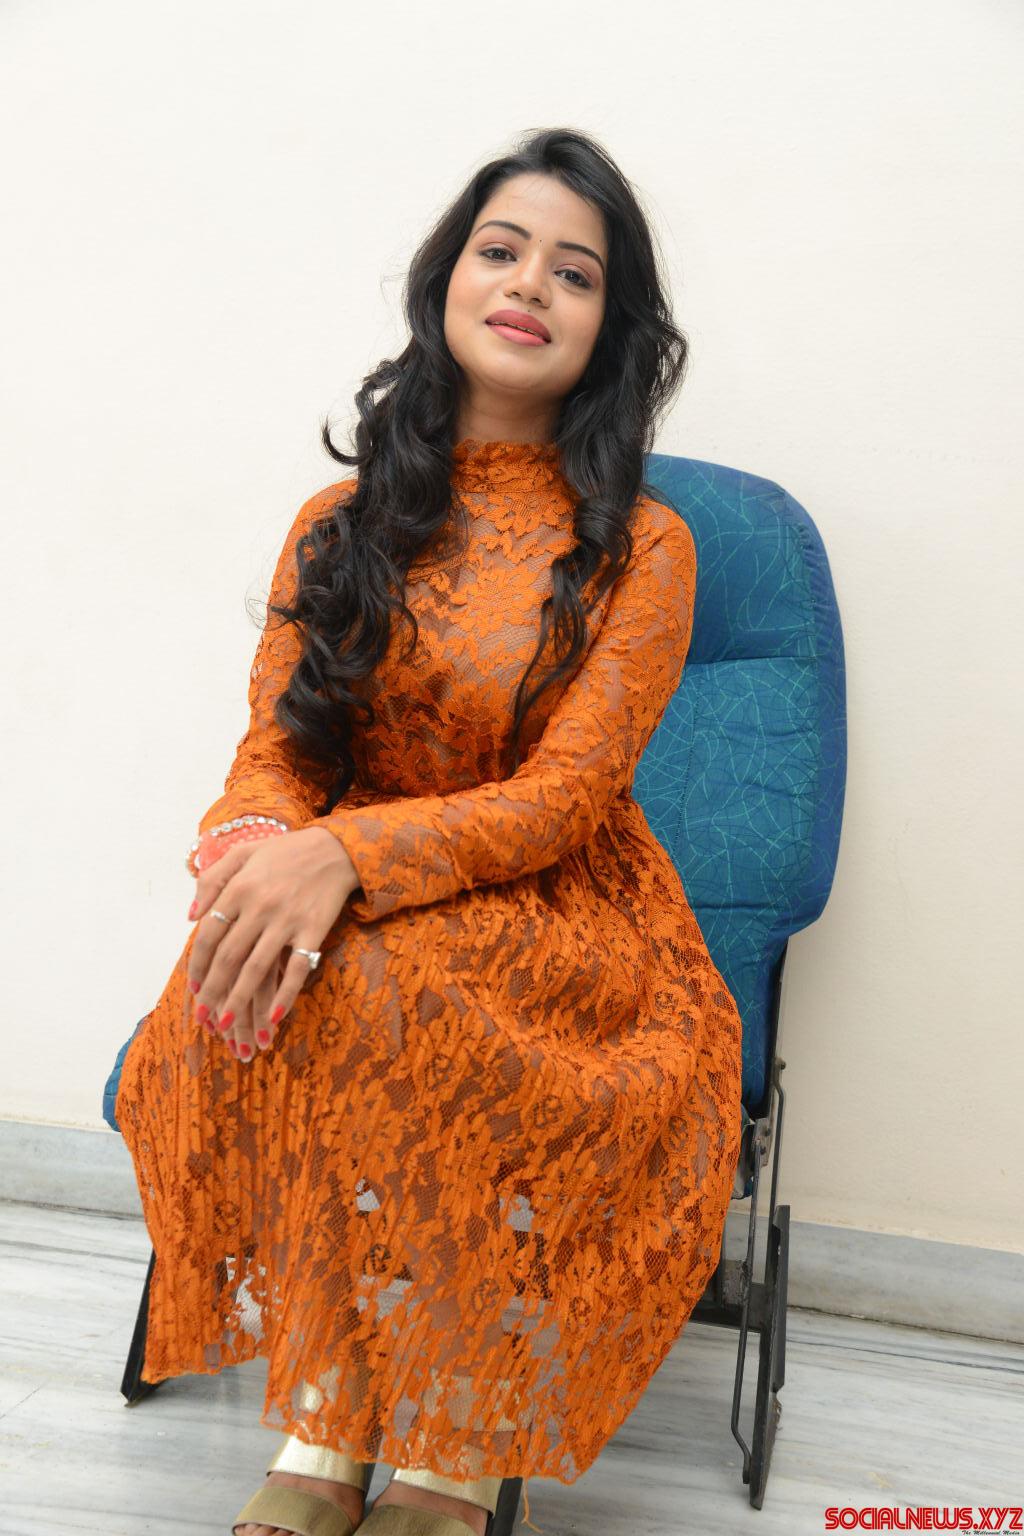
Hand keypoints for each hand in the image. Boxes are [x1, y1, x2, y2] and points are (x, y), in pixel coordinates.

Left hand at [187, 827, 359, 1057]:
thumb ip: (211, 879)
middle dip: (212, 991)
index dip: (197, 965)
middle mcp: (260, 906)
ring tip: (226, 1025)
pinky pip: (298, 968)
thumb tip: (190, 916)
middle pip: (228, 957)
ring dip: (239, 1000)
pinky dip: (286, 995)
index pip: (209, 935)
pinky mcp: (314, 930)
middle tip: (203, 1016)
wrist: (336, 849)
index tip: (193, 987)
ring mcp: (287, 920)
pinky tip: (275, 1017)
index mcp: (239, 887)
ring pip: (257, 968)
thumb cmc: (286, 852)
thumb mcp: (244, 852)